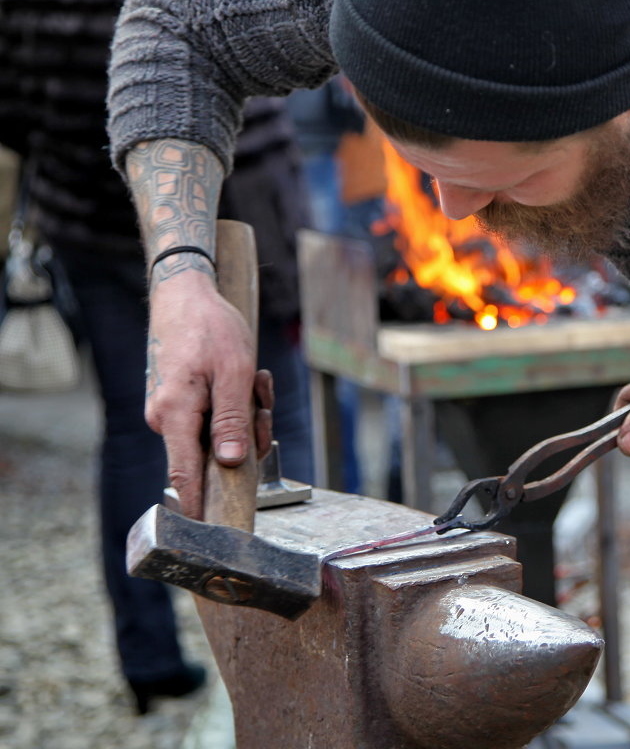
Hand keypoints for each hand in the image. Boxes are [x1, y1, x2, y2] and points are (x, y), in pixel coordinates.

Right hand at [144, 273, 259, 519]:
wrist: (186, 294)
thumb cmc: (210, 329)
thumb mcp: (233, 373)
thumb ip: (231, 421)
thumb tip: (230, 464)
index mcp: (174, 415)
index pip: (184, 477)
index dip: (200, 507)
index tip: (211, 537)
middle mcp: (166, 420)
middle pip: (213, 456)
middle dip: (248, 434)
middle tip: (261, 400)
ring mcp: (172, 412)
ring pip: (220, 435)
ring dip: (247, 414)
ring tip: (254, 380)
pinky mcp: (182, 404)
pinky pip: (215, 418)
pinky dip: (237, 404)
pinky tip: (247, 379)